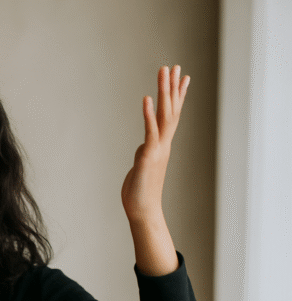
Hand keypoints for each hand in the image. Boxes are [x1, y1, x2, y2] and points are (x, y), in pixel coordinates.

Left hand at [121, 65, 189, 221]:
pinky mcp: (147, 156)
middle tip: (174, 66)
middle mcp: (163, 144)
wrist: (143, 211)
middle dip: (172, 87)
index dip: (177, 96)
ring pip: (164, 115)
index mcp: (161, 145)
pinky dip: (148, 114)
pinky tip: (146, 98)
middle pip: (171, 110)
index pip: (172, 115)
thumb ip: (145, 154)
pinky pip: (149, 131)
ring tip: (164, 72)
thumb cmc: (140, 192)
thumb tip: (145, 147)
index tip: (182, 77)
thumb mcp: (142, 167)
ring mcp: (157, 149)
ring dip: (164, 92)